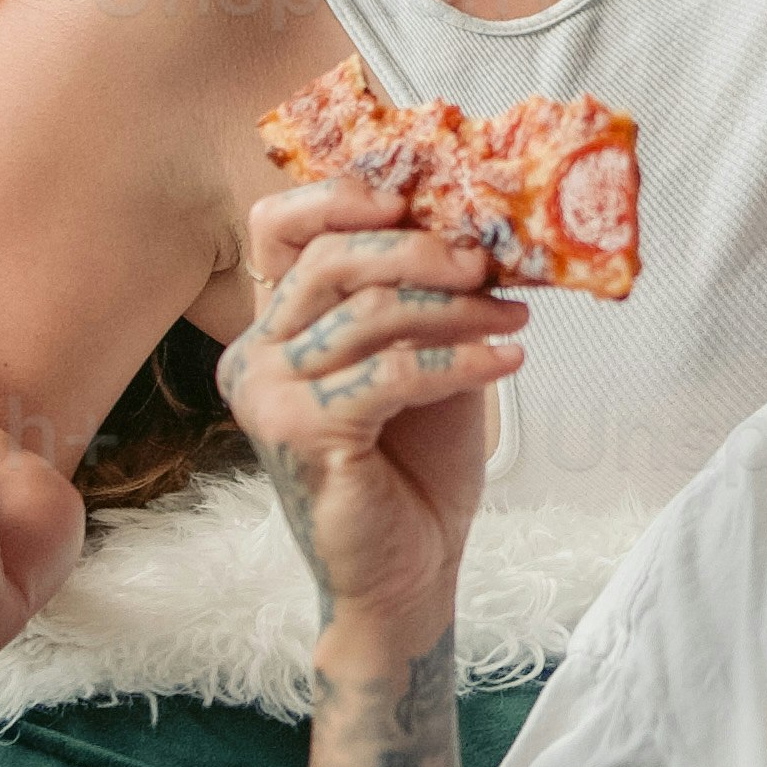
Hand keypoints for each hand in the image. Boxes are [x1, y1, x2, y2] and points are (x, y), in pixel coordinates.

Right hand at [222, 176, 522, 644]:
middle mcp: (253, 353)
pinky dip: (459, 362)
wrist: (409, 571)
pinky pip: (390, 372)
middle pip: (332, 260)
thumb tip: (480, 225)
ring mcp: (267, 394)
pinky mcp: (299, 433)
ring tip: (514, 318)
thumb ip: (427, 296)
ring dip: (456, 309)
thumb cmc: (415, 466)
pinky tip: (507, 363)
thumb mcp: (425, 357)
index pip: (278, 229)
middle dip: (421, 251)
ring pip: (367, 312)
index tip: (417, 194)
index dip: (341, 196)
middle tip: (488, 260)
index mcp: (273, 325)